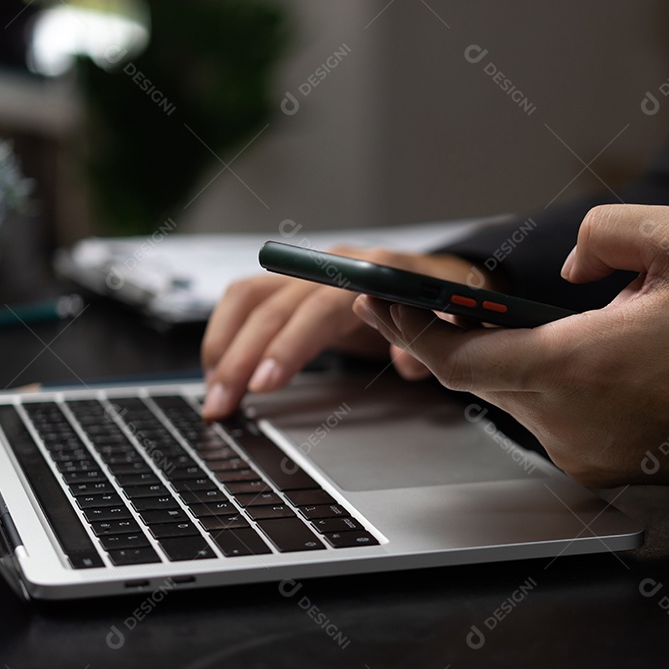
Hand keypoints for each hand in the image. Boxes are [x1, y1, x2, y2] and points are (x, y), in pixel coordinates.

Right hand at [201, 246, 492, 418]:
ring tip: (212, 397)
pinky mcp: (295, 285)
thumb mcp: (457, 320)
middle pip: (273, 306)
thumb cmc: (450, 300)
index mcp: (376, 270)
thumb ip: (433, 340)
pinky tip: (217, 371)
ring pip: (249, 298)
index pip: (320, 305)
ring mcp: (311, 270)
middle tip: (221, 406)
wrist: (445, 275)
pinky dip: (225, 334)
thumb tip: (412, 363)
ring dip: (222, 346)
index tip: (265, 383)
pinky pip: (248, 302)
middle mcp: (336, 263)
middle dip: (240, 358)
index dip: (290, 344)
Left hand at [353, 204, 668, 486]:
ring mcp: (573, 448)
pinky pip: (534, 416)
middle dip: (433, 337)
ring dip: (484, 358)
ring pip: (502, 395)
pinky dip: (522, 382)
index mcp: (579, 365)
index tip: (380, 300)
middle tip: (399, 301)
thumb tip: (568, 267)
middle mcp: (565, 417)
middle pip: (471, 377)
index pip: (462, 358)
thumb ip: (614, 230)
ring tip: (471, 317)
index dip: (413, 329)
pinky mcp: (586, 463)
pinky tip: (529, 352)